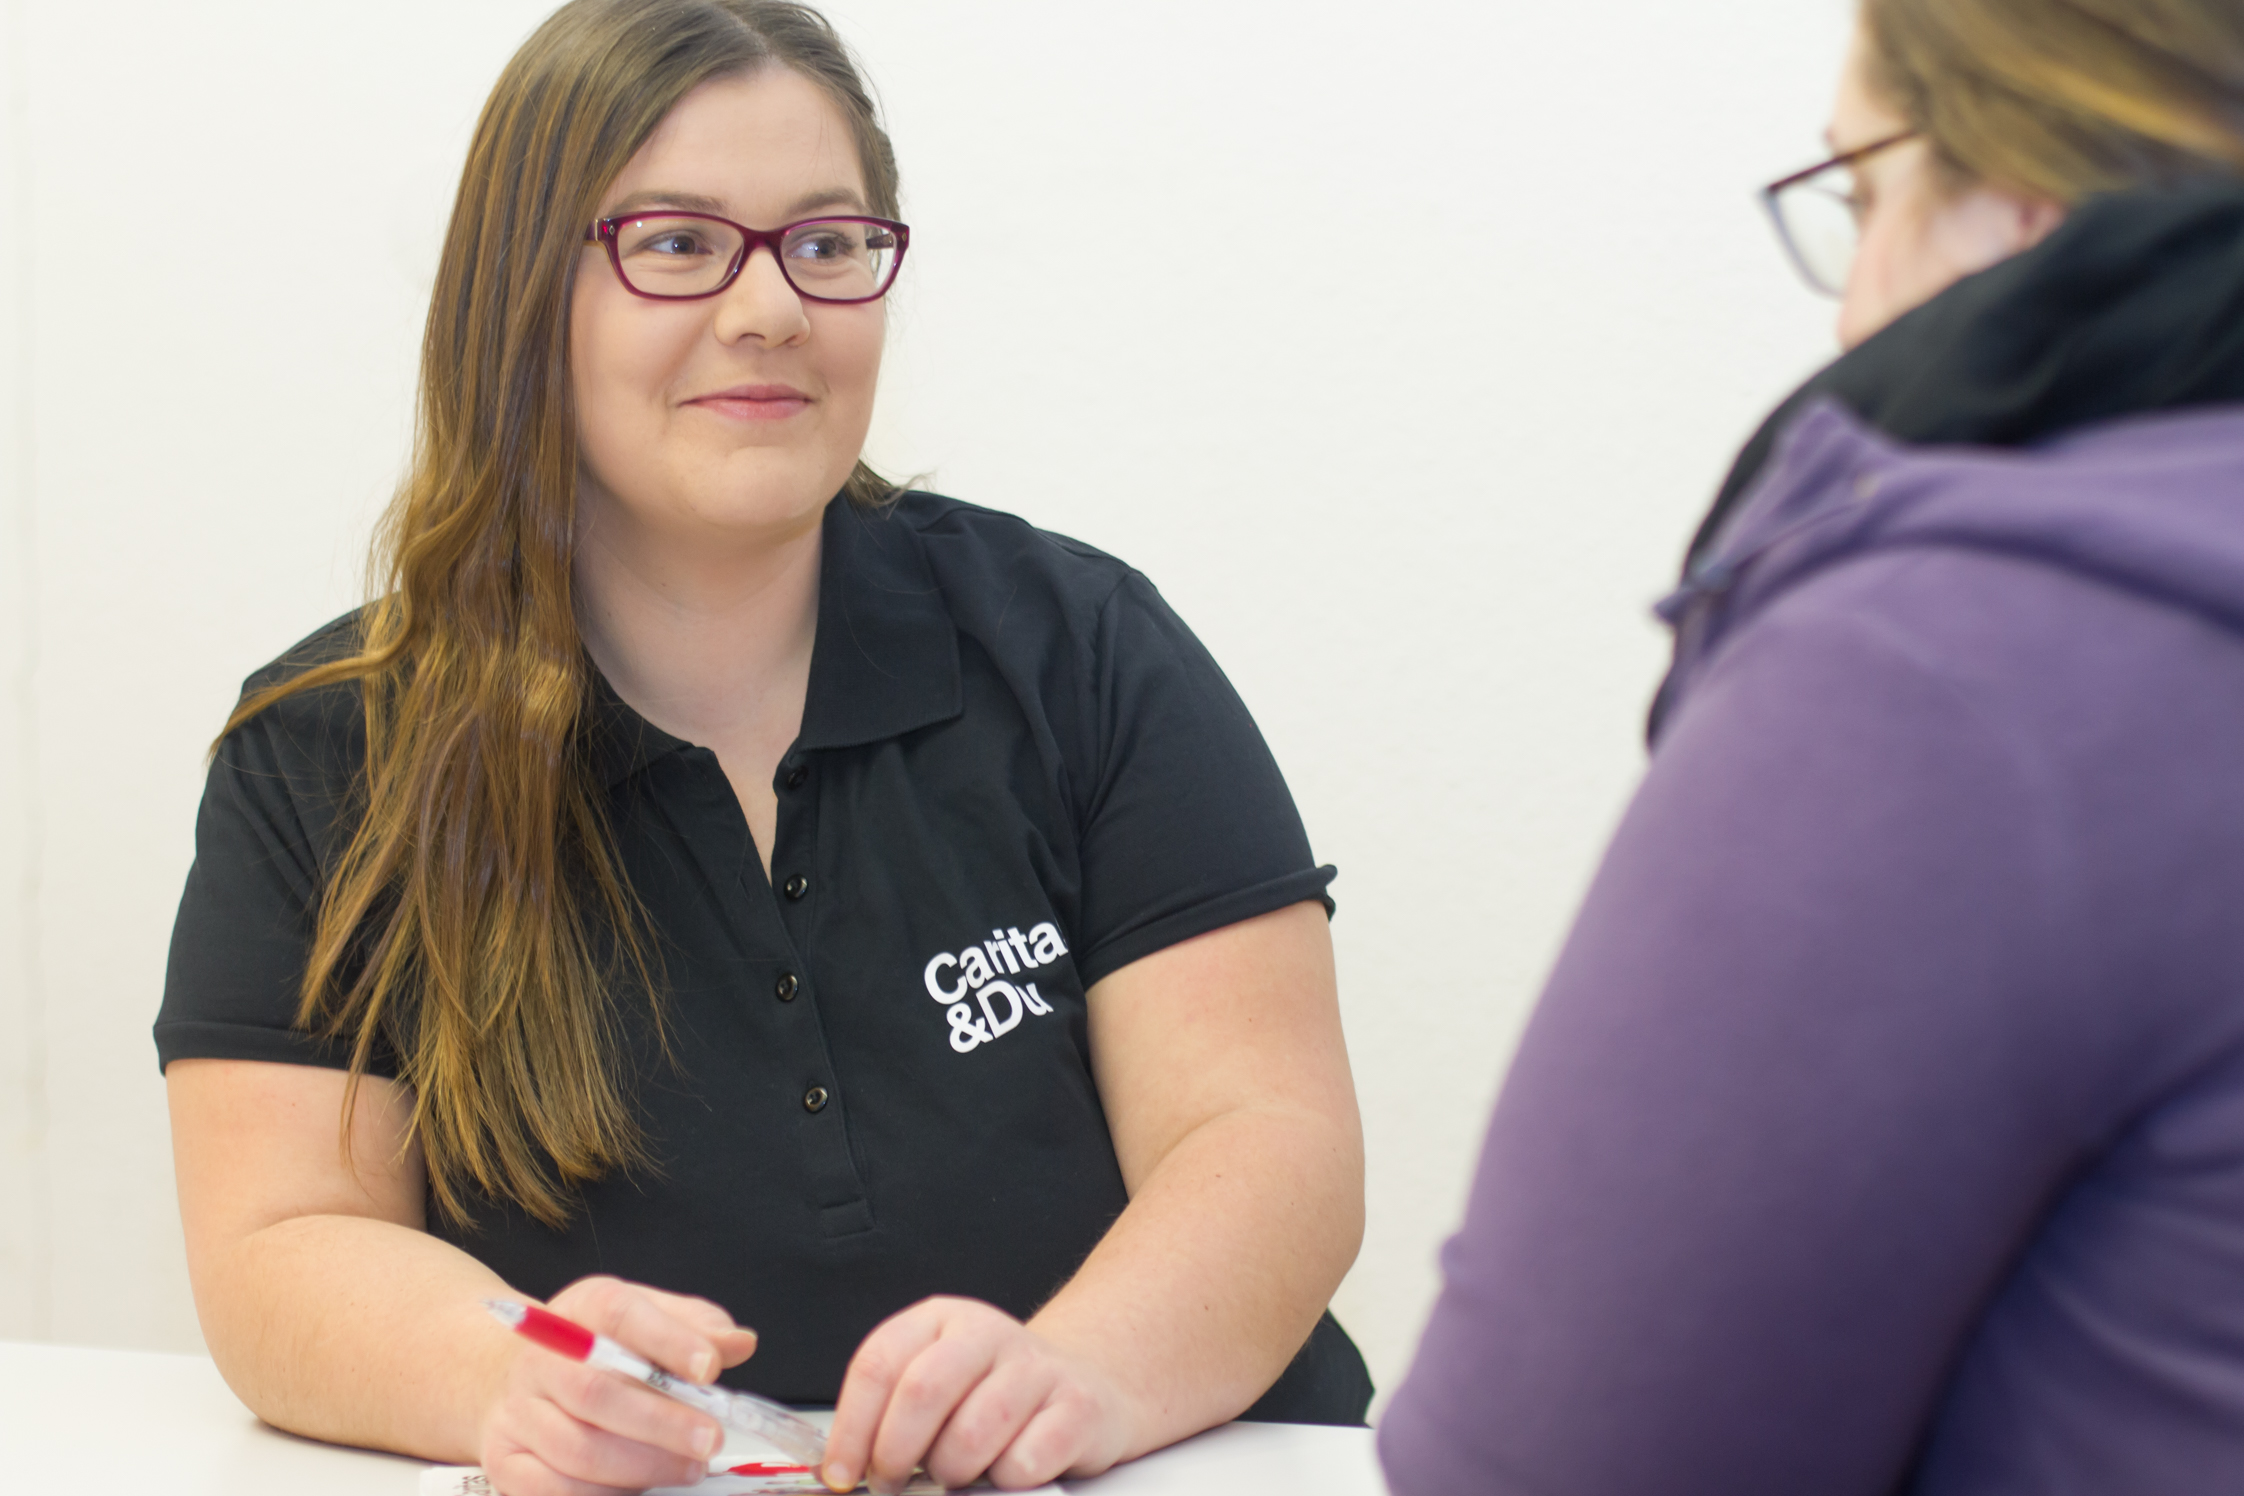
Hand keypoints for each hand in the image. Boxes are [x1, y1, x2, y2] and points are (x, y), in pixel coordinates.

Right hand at [478, 1275, 758, 1495]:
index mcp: (582, 1310)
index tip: (711, 1369)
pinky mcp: (505, 1460)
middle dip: (661, 1422)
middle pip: (594, 1392)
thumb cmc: (599, 1350)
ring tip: (689, 1468)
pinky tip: (642, 1489)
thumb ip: (696, 1327)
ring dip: (641, 1466)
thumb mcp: (649, 1318)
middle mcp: (541, 1358)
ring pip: (576, 1448)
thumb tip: (740, 1343)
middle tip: (710, 1439)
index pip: (620, 1314)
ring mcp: (517, 1412)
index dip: (669, 1341)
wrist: (518, 1377)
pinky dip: (603, 1495)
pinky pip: (551, 1490)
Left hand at [820, 1297, 1132, 1493]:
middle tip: (894, 1483)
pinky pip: (1023, 1464)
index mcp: (940, 1320)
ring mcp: (1037, 1367)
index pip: (878, 1365)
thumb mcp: (937, 1386)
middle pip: (921, 1393)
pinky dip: (1005, 1483)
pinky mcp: (1078, 1407)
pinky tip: (1009, 1469)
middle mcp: (987, 1333)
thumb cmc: (993, 1397)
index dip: (851, 1428)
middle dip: (895, 1454)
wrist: (1080, 1389)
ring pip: (970, 1437)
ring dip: (953, 1474)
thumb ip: (890, 1415)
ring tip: (959, 1473)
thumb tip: (843, 1469)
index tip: (840, 1474)